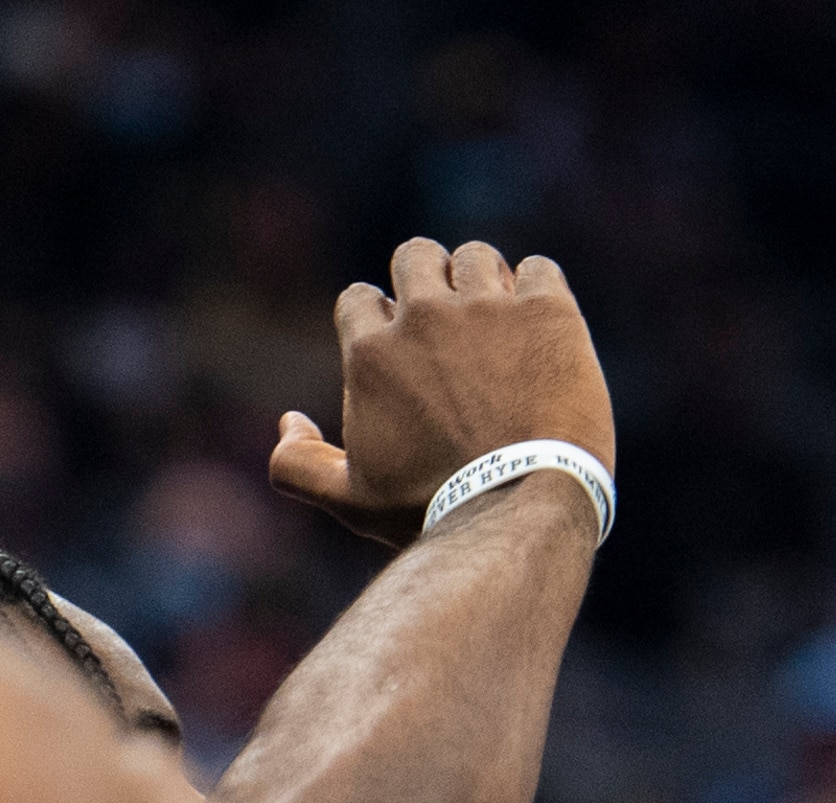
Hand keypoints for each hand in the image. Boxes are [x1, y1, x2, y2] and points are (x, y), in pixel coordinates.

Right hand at [270, 239, 615, 551]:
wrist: (520, 508)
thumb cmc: (434, 511)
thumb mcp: (353, 501)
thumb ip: (300, 464)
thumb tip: (289, 422)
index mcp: (372, 351)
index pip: (362, 298)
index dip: (382, 317)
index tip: (407, 345)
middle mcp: (424, 316)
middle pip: (416, 256)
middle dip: (431, 279)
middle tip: (459, 321)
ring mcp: (487, 309)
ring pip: (477, 257)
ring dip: (487, 281)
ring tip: (506, 324)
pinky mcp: (547, 313)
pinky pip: (539, 270)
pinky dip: (540, 291)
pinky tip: (545, 329)